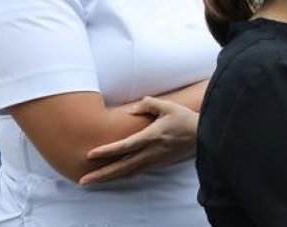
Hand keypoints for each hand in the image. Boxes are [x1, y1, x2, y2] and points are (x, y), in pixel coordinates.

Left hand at [80, 97, 197, 185]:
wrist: (204, 135)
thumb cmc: (185, 119)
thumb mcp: (168, 106)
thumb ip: (148, 104)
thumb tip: (131, 109)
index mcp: (152, 136)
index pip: (125, 146)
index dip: (107, 151)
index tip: (90, 154)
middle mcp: (151, 152)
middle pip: (122, 167)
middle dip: (102, 175)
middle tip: (83, 181)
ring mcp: (155, 160)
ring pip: (127, 173)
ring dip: (109, 179)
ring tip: (92, 182)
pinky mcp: (158, 164)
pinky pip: (136, 172)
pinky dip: (122, 176)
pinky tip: (113, 177)